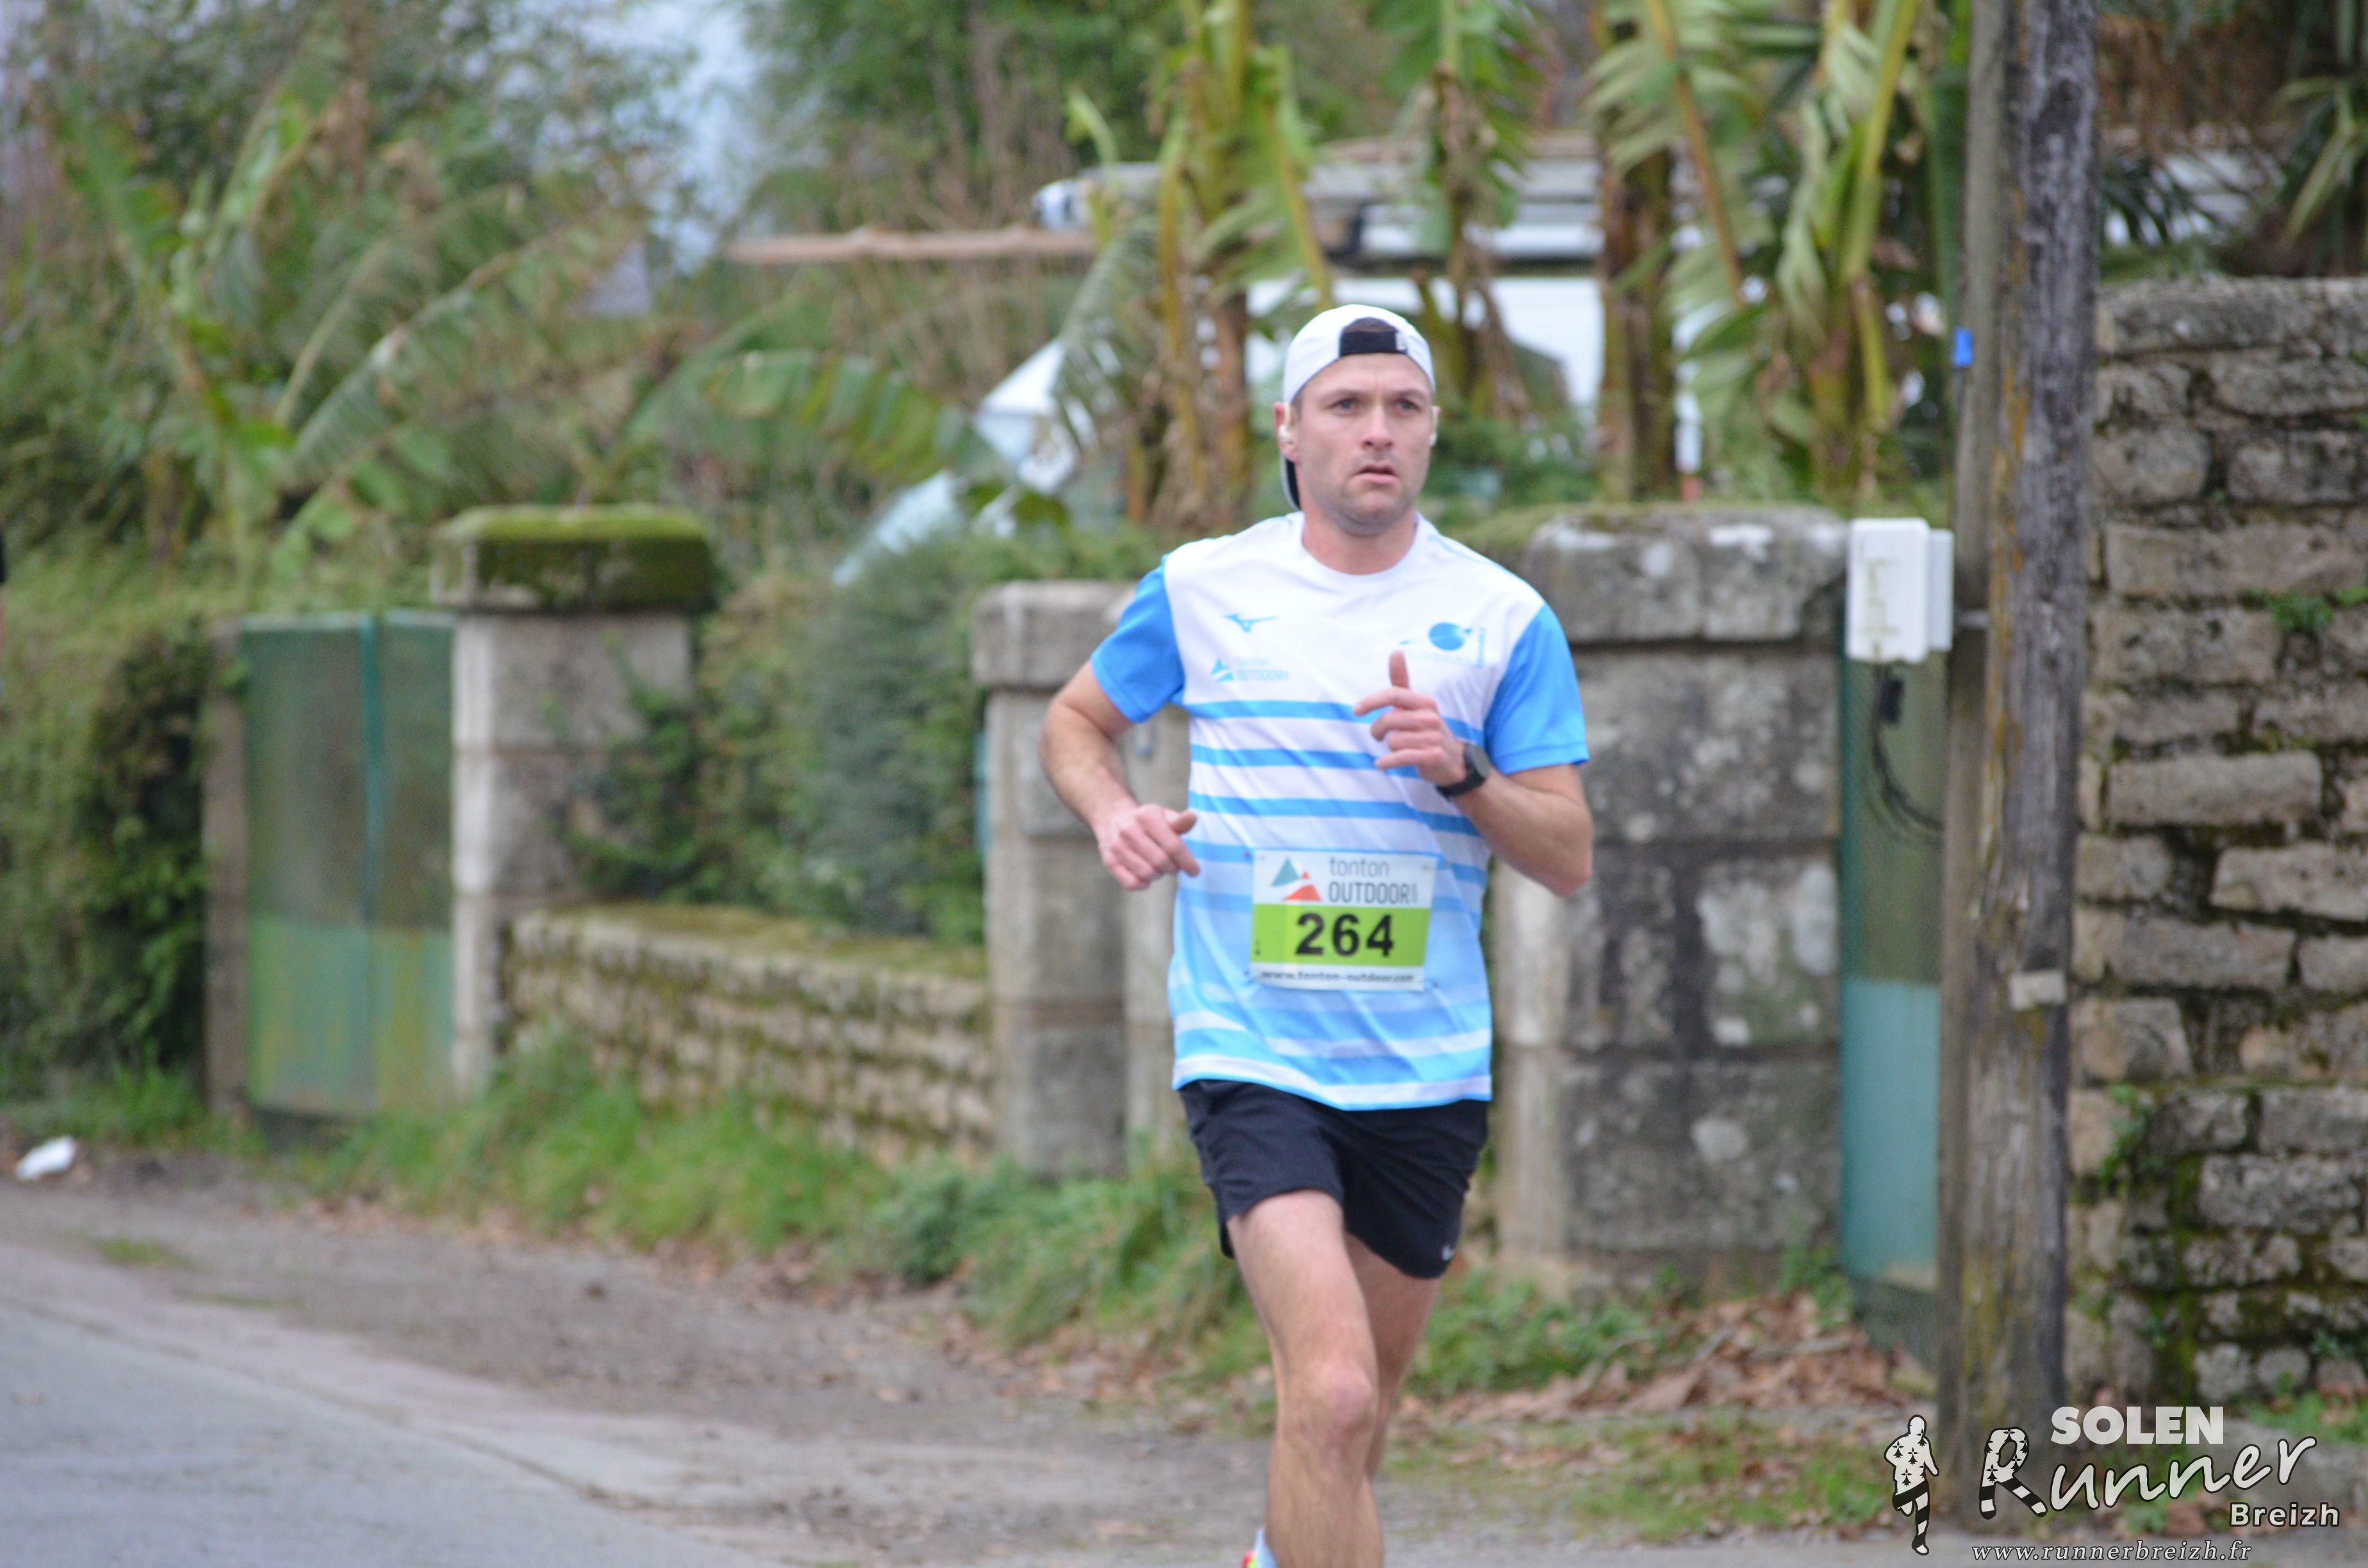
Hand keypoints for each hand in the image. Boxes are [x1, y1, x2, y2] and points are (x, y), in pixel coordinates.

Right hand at [1092, 802, 1200, 889]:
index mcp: (1147, 817)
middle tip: (1174, 867)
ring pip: (1147, 874)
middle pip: (1161, 862)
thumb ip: (1179, 822)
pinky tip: (1146, 876)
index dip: (1186, 861)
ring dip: (1158, 875)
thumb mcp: (1162, 816)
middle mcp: (1129, 830)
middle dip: (1173, 869)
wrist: (1112, 817)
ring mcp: (1117, 847)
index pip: (1172, 845)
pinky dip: (1143, 884)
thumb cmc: (1145, 821)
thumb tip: (1193, 817)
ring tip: (1159, 868)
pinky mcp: (1109, 861)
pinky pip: (1131, 883)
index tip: (1194, 871)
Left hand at [1353, 649, 1466, 788]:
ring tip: (1396, 748)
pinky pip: (1401, 758)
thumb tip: (1396, 651)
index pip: (1394, 694)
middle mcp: (1431, 718)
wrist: (1452, 760)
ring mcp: (1433, 738)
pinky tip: (1381, 764)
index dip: (1372, 701)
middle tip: (1377, 735)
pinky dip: (1387, 762)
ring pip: (1393, 741)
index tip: (1356, 710)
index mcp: (1425, 702)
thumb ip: (1402, 681)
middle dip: (1377, 730)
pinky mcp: (1432, 757)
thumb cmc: (1426, 729)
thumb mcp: (1415, 705)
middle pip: (1389, 720)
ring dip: (1388, 747)